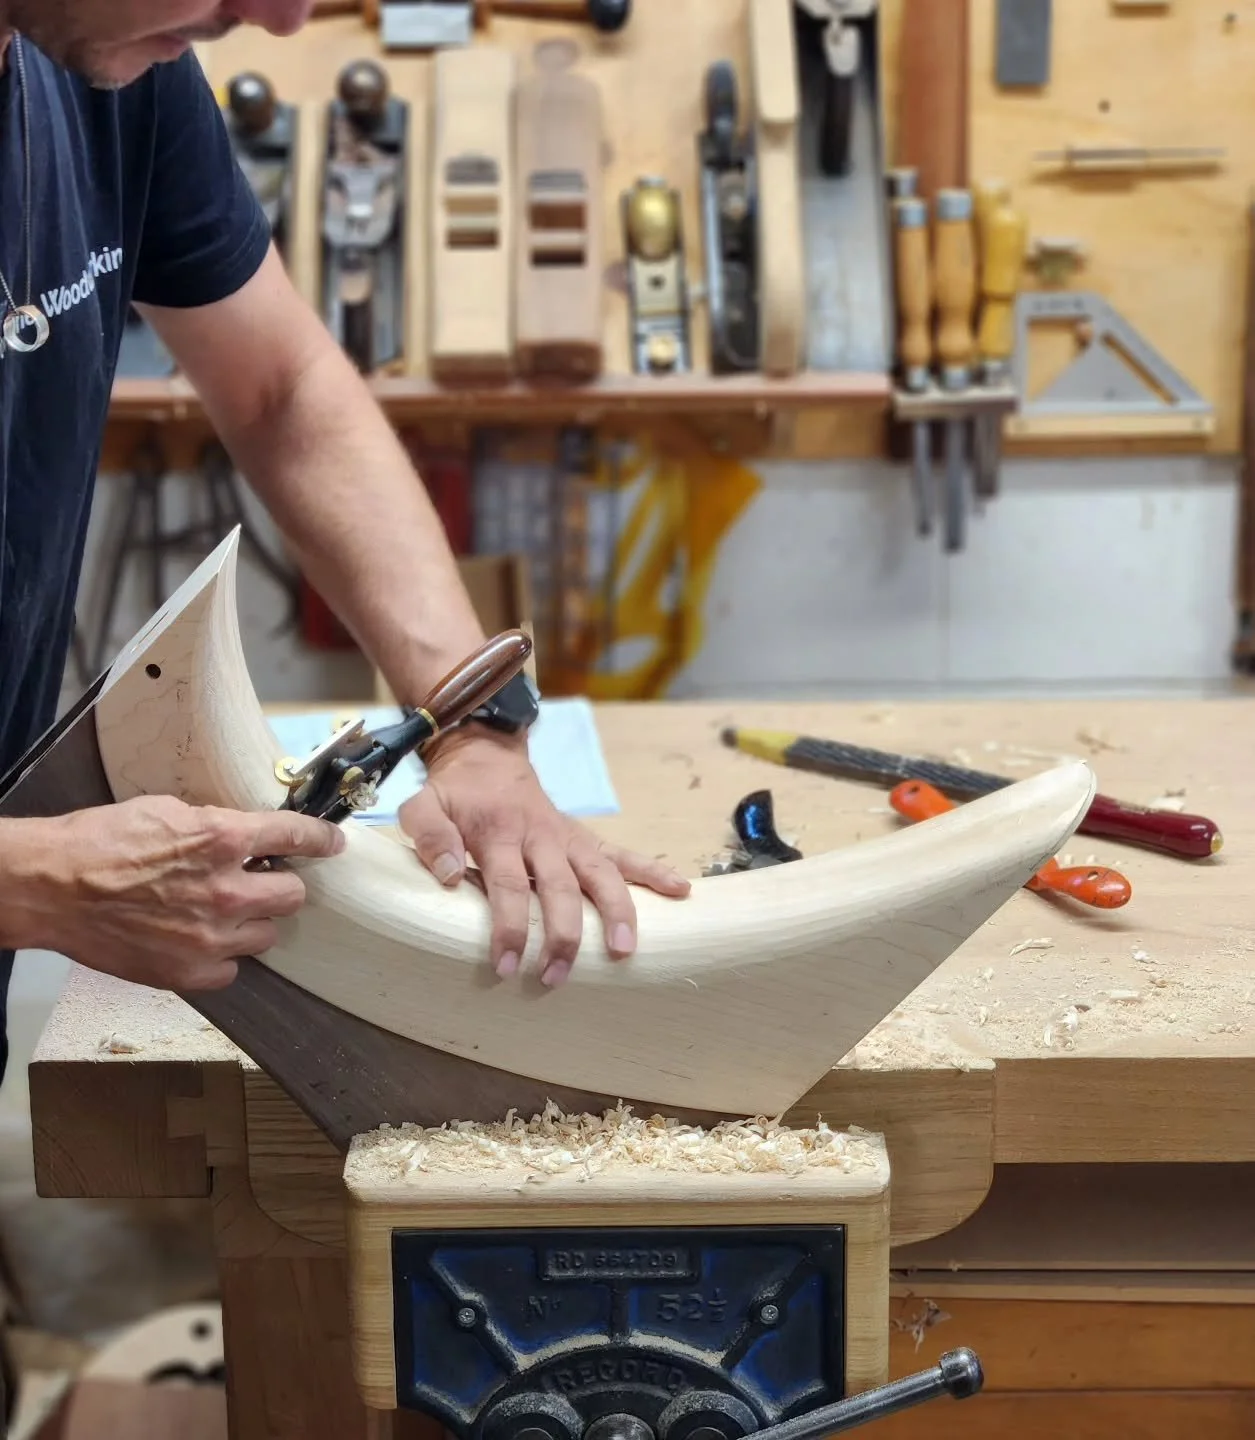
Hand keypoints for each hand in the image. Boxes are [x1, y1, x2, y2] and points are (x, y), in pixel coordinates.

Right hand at [15, 795, 344, 990]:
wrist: (52, 887)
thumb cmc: (102, 841)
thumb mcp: (168, 810)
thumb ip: (216, 825)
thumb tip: (248, 836)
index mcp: (223, 839)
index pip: (297, 836)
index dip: (321, 839)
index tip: (333, 843)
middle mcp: (226, 890)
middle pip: (292, 896)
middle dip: (279, 886)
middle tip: (259, 882)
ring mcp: (210, 937)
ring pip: (267, 936)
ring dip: (252, 923)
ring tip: (222, 914)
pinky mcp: (189, 971)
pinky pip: (232, 970)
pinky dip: (222, 957)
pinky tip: (200, 941)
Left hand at [398, 726, 690, 985]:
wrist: (487, 757)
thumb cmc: (454, 794)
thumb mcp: (424, 804)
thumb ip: (429, 835)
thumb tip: (448, 875)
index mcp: (499, 833)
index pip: (508, 885)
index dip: (510, 927)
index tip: (508, 965)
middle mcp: (540, 837)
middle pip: (559, 887)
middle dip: (564, 934)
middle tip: (558, 976)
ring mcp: (568, 838)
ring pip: (600, 874)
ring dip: (616, 910)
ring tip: (625, 949)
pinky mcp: (585, 839)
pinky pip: (623, 855)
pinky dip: (652, 871)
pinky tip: (680, 889)